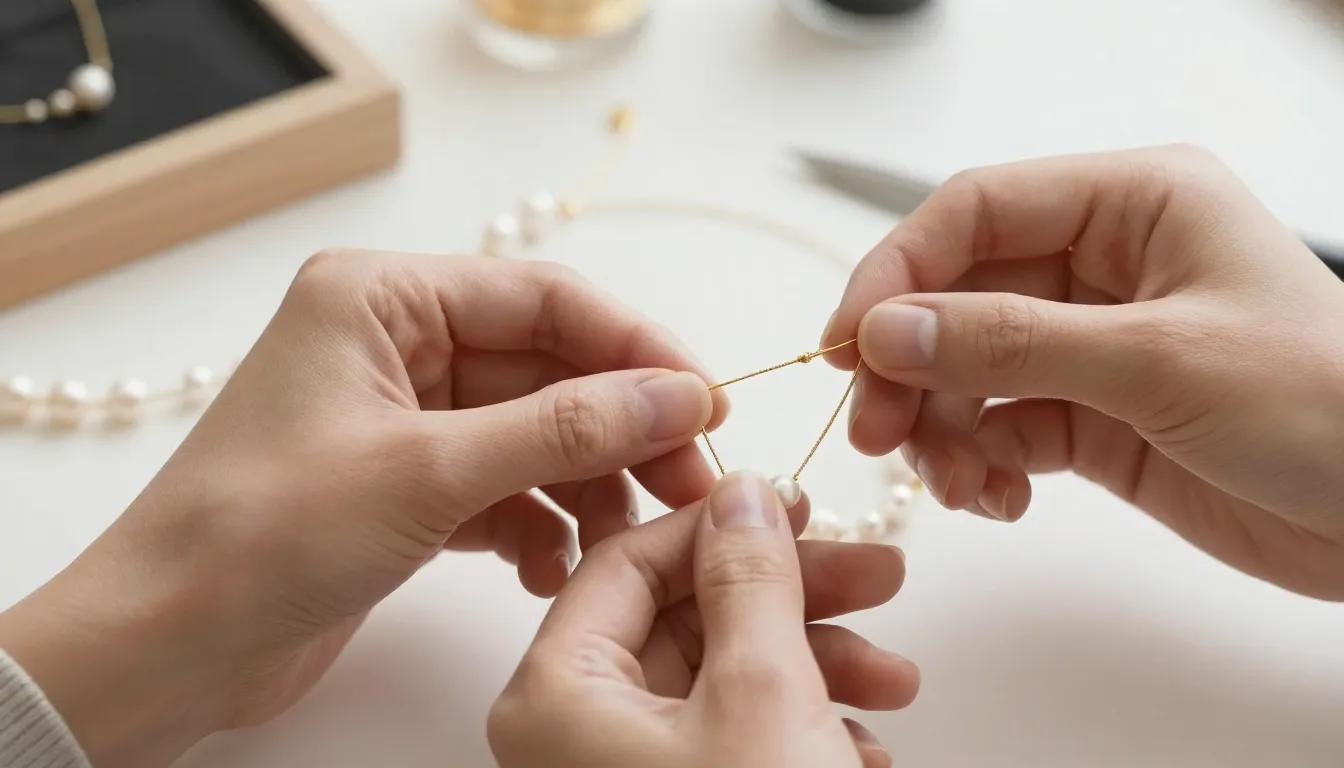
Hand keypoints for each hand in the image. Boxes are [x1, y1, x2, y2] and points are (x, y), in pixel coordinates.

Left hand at [0, 250, 729, 766]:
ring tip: (624, 543)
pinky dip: (537, 523)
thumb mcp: (428, 472)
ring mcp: (404, 415)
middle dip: (622, 429)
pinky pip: (504, 484)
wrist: (167, 647)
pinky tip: (550, 570)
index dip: (635, 348)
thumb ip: (564, 428)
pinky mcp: (408, 482)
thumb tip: (680, 395)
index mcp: (381, 297)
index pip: (544, 298)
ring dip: (587, 485)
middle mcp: (396, 343)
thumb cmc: (260, 538)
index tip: (706, 403)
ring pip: (535, 432)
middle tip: (690, 485)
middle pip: (549, 368)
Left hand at [489, 471, 918, 767]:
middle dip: (792, 599)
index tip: (794, 504)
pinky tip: (865, 736)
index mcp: (554, 697)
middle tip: (876, 573)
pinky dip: (797, 724)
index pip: (627, 559)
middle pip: (685, 616)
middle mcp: (571, 732)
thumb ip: (748, 578)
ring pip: (721, 677)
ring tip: (896, 679)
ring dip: (814, 665)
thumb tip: (743, 494)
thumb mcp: (759, 695)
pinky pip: (729, 736)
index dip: (718, 523)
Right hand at [822, 145, 1343, 599]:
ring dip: (940, 428)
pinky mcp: (1094, 418)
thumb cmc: (1326, 406)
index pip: (976, 212)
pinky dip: (980, 466)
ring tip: (953, 486)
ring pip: (968, 370)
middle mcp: (1104, 265)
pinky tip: (999, 500)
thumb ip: (1011, 342)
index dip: (898, 271)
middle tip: (876, 434)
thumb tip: (884, 331)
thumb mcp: (1159, 361)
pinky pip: (1000, 428)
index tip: (848, 344)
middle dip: (910, 366)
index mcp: (1131, 204)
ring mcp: (1094, 344)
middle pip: (958, 296)